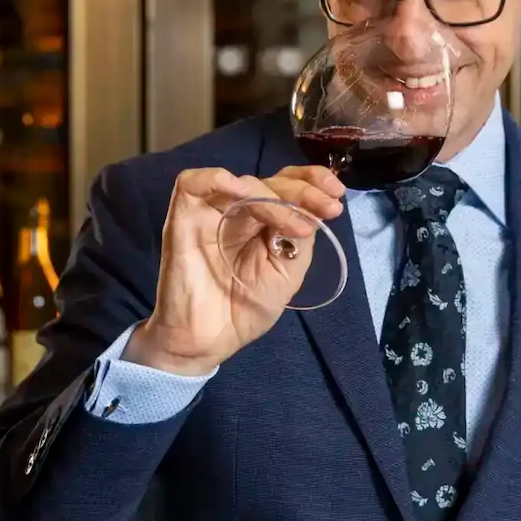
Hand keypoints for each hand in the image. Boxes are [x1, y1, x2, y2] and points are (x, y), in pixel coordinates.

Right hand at [126, 164, 345, 375]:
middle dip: (303, 191)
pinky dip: (219, 180)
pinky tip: (245, 194)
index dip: (311, 182)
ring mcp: (210, 211)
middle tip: (328, 208)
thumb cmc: (244, 310)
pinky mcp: (183, 216)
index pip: (285, 186)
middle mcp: (237, 210)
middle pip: (269, 181)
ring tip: (296, 226)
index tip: (337, 195)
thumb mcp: (287, 272)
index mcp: (262, 222)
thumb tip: (312, 209)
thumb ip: (299, 238)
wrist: (208, 340)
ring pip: (242, 182)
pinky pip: (193, 182)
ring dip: (273, 196)